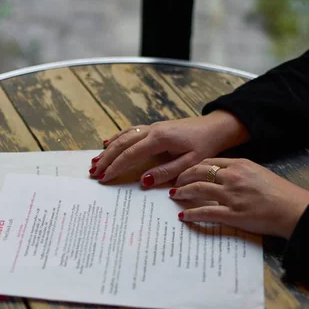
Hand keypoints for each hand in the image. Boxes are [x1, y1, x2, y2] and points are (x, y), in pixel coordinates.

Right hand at [89, 110, 249, 185]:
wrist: (215, 127)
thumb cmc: (205, 146)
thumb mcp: (190, 163)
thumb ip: (166, 172)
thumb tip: (144, 181)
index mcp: (160, 139)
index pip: (131, 153)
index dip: (116, 166)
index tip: (104, 178)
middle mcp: (152, 130)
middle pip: (122, 144)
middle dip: (106, 159)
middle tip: (93, 173)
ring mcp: (152, 127)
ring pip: (123, 136)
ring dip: (108, 150)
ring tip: (94, 162)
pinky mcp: (154, 127)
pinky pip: (130, 131)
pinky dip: (116, 138)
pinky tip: (107, 144)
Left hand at [171, 158, 308, 238]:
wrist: (292, 208)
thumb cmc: (280, 193)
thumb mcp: (259, 173)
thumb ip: (241, 172)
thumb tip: (225, 175)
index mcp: (240, 165)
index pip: (209, 162)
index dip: (193, 166)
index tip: (186, 171)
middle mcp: (232, 177)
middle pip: (199, 172)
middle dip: (183, 177)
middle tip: (176, 183)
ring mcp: (231, 195)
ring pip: (198, 189)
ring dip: (183, 192)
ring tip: (175, 196)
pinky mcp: (232, 214)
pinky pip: (205, 212)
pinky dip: (192, 214)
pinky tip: (184, 216)